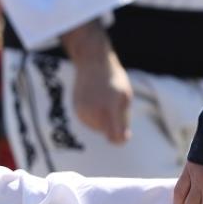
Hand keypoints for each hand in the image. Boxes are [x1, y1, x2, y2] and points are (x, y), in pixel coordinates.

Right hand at [61, 20, 131, 143]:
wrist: (92, 63)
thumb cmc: (114, 79)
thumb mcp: (126, 97)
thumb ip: (124, 120)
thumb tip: (121, 140)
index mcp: (110, 108)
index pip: (115, 137)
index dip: (121, 139)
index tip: (125, 134)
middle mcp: (94, 112)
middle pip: (107, 132)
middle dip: (113, 123)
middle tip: (114, 104)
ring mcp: (83, 112)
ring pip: (97, 128)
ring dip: (104, 119)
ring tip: (103, 100)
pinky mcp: (77, 111)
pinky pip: (90, 122)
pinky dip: (95, 116)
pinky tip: (96, 101)